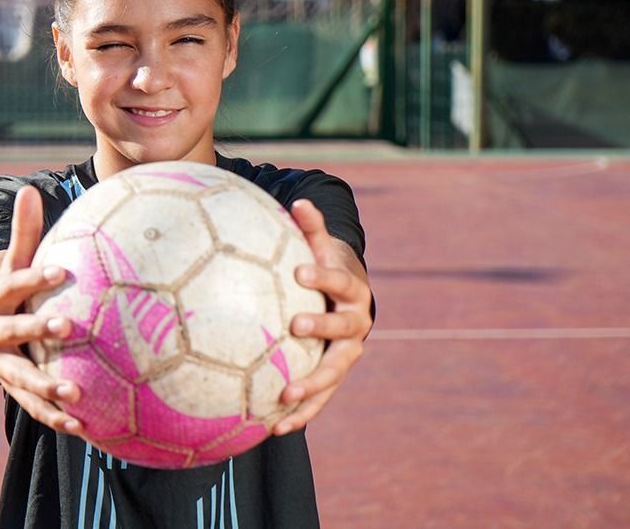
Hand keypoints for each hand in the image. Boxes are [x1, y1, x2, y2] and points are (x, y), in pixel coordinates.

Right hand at [0, 185, 86, 435]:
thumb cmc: (8, 289)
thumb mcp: (13, 262)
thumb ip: (24, 232)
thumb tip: (29, 188)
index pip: (12, 285)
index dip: (33, 279)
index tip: (59, 271)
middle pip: (12, 333)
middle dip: (37, 330)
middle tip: (68, 326)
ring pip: (21, 377)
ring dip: (46, 387)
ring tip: (77, 393)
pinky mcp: (12, 390)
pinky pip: (33, 407)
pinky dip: (55, 417)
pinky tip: (84, 426)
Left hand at [273, 198, 373, 435]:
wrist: (349, 301)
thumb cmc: (325, 268)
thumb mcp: (321, 248)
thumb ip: (311, 228)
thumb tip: (299, 201)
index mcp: (351, 290)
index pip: (339, 280)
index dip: (322, 275)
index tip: (299, 271)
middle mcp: (356, 324)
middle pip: (342, 329)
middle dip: (321, 328)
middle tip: (296, 326)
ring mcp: (347, 354)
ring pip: (333, 372)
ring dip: (312, 385)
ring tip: (285, 395)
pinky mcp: (333, 377)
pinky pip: (320, 399)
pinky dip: (301, 414)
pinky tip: (274, 427)